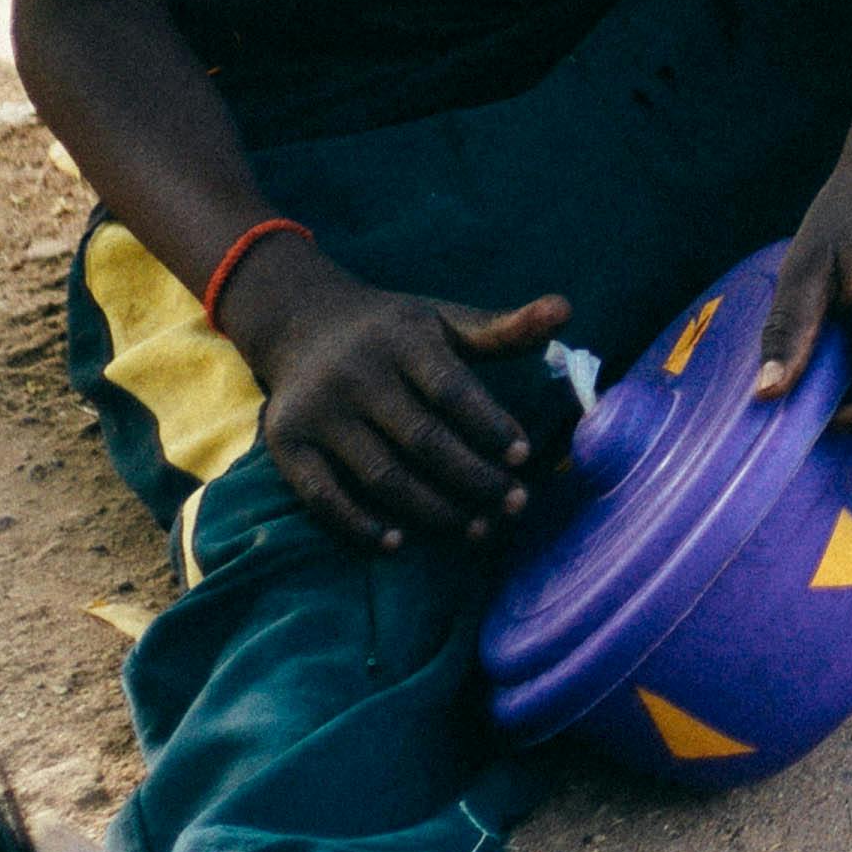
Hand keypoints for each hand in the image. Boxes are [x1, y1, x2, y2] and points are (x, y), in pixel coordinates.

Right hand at [225, 242, 564, 556]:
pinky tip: (399, 542)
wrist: (301, 322)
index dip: (490, 426)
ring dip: (432, 510)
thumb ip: (503, 328)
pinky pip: (323, 496)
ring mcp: (317, 411)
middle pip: (423, 440)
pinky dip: (359, 524)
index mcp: (402, 338)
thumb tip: (566, 310)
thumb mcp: (445, 320)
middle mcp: (355, 373)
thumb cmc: (392, 331)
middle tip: (513, 504)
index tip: (524, 456)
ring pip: (381, 475)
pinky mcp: (286, 444)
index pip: (453, 389)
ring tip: (475, 528)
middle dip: (474, 478)